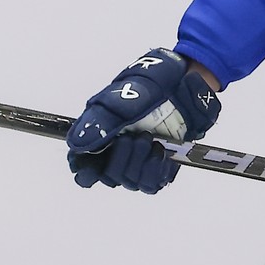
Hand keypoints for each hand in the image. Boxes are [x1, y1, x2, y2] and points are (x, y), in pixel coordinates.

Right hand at [66, 48, 220, 192]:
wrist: (187, 81)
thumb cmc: (154, 82)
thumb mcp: (124, 99)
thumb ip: (99, 124)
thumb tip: (77, 145)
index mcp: (100, 132)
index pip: (83, 165)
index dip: (85, 172)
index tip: (93, 170)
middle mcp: (117, 148)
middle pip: (109, 176)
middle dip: (122, 160)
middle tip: (138, 137)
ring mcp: (139, 157)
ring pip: (130, 181)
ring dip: (140, 164)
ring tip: (151, 141)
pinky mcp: (159, 164)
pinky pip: (151, 183)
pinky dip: (156, 170)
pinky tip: (161, 152)